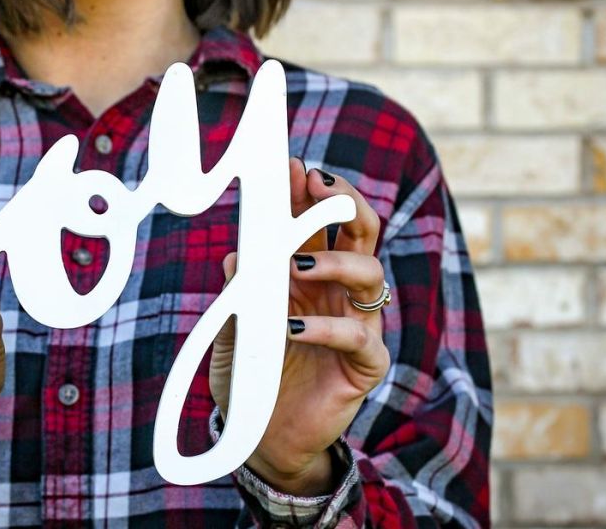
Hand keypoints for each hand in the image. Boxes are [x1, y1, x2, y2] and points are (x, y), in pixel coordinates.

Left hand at [209, 157, 389, 495]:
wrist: (263, 439)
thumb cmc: (251, 377)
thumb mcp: (235, 330)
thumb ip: (239, 293)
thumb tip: (237, 254)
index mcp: (311, 276)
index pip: (319, 223)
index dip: (309, 193)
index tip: (292, 166)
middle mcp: (339, 294)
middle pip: (360, 233)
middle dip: (342, 202)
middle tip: (317, 185)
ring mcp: (358, 326)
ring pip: (371, 274)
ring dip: (336, 262)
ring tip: (296, 267)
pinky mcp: (365, 366)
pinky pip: (360, 337)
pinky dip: (327, 328)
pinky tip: (293, 328)